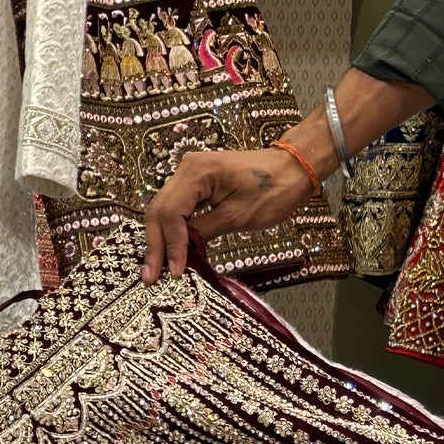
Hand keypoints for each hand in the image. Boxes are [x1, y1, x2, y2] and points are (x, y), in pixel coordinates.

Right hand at [142, 147, 313, 283]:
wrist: (293, 167)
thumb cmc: (274, 190)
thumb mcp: (239, 216)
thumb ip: (205, 231)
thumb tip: (181, 252)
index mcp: (196, 173)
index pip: (171, 213)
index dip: (171, 245)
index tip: (175, 272)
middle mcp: (185, 169)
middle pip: (159, 210)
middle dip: (155, 244)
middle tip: (150, 276)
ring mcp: (188, 174)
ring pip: (163, 209)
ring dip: (160, 239)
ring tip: (156, 267)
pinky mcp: (195, 182)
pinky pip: (176, 207)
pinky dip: (172, 229)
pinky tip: (170, 249)